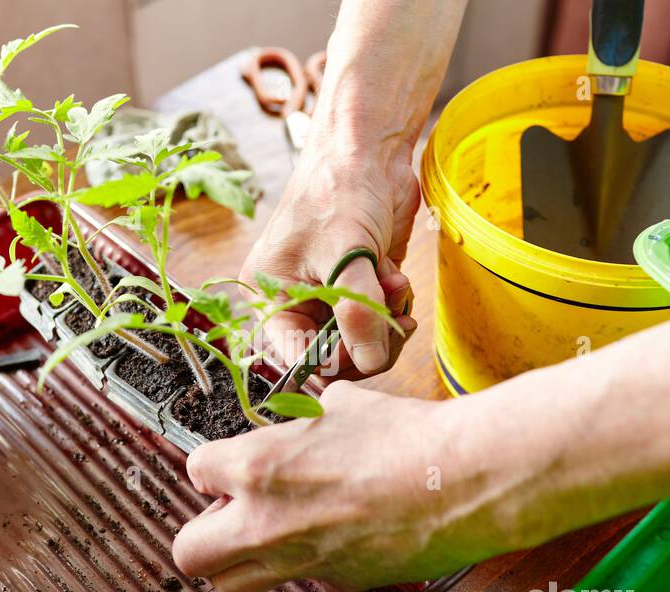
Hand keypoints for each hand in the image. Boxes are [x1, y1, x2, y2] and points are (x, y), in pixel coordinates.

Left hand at [172, 382, 523, 591]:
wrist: (463, 479)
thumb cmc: (409, 437)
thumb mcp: (343, 406)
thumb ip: (308, 421)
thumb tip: (308, 422)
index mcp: (258, 467)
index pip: (195, 471)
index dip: (215, 468)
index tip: (233, 467)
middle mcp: (266, 522)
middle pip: (189, 552)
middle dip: (204, 531)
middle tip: (233, 513)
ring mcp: (299, 562)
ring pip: (231, 586)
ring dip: (239, 561)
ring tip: (273, 532)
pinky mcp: (336, 584)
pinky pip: (297, 586)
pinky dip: (302, 568)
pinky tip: (332, 538)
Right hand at [242, 146, 418, 378]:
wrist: (369, 151)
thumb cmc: (338, 190)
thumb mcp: (346, 253)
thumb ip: (358, 311)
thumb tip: (369, 361)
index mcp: (272, 296)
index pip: (296, 357)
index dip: (332, 363)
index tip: (364, 349)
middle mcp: (297, 301)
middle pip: (333, 356)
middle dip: (368, 341)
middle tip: (395, 323)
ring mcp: (332, 295)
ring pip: (362, 340)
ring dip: (386, 320)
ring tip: (395, 285)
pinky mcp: (362, 287)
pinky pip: (380, 319)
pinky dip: (395, 305)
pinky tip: (397, 276)